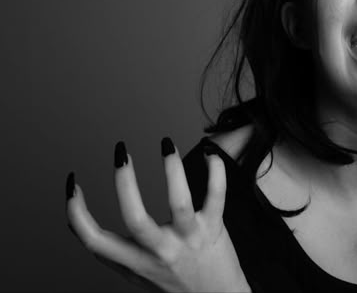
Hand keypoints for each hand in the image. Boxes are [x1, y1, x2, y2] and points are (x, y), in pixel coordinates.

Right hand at [66, 139, 250, 291]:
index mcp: (134, 263)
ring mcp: (188, 240)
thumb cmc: (176, 284)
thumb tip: (80, 223)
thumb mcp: (138, 274)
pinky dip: (216, 172)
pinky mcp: (215, 230)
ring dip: (172, 169)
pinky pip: (216, 196)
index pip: (94, 242)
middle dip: (124, 182)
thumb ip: (115, 252)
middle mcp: (160, 253)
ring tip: (166, 143)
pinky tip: (210, 156)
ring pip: (179, 202)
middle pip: (134, 218)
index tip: (73, 184)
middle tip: (121, 151)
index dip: (76, 212)